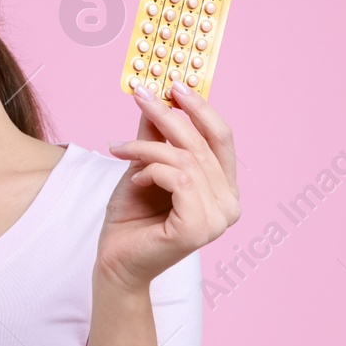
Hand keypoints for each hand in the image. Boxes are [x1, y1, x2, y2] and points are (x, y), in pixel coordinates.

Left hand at [98, 83, 240, 290]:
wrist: (116, 262)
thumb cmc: (132, 219)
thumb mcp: (144, 166)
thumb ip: (157, 137)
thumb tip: (157, 96)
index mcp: (225, 189)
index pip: (221, 138)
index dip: (200, 108)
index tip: (174, 83)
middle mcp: (230, 204)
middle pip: (202, 143)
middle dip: (168, 115)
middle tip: (140, 95)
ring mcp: (218, 219)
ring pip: (185, 159)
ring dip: (146, 148)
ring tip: (120, 150)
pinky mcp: (198, 228)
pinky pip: (177, 179)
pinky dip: (150, 170)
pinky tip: (134, 181)